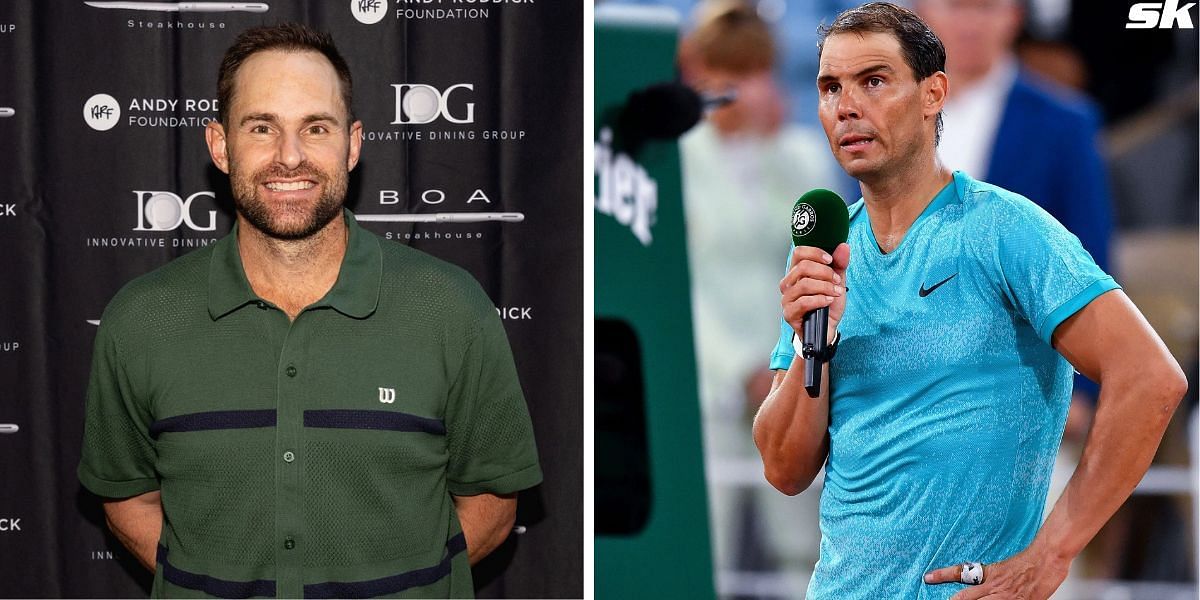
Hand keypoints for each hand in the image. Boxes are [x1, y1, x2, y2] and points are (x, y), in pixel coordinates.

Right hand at [779, 242, 849, 336]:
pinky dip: (820, 300)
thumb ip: (840, 264)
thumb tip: (843, 247)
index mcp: (797, 272)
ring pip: (804, 284)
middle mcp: (789, 283)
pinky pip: (804, 302)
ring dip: (825, 287)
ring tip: (835, 292)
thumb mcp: (837, 282)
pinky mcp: (789, 313)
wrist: (828, 328)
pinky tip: (828, 301)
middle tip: (836, 280)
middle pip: (803, 267)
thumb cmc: (828, 305)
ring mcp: (787, 298)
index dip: (815, 253)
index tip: (830, 260)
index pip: (799, 253)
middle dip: (825, 272)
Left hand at [923, 547, 1069, 599]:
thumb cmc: (1030, 561)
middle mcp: (994, 587)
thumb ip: (993, 577)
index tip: (928, 577)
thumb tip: (983, 583)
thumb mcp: (1005, 567)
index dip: (942, 575)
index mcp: (989, 574)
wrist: (1047, 559)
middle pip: (965, 598)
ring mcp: (1005, 598)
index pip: (960, 572)